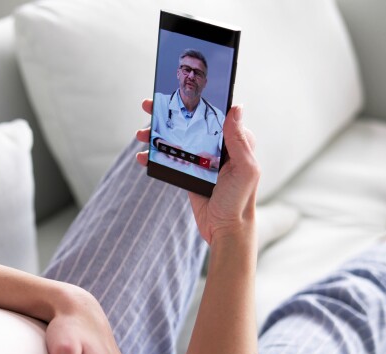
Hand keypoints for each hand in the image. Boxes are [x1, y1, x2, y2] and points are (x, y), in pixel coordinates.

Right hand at [136, 98, 259, 243]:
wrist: (225, 228)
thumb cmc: (240, 199)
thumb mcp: (245, 169)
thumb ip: (239, 140)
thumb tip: (235, 108)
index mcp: (233, 140)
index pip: (213, 113)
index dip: (195, 100)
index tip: (176, 92)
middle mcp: (216, 145)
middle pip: (189, 122)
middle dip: (168, 113)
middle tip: (149, 106)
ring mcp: (200, 158)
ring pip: (175, 138)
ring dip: (156, 134)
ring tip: (141, 134)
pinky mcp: (187, 171)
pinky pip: (168, 158)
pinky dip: (153, 156)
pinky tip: (142, 156)